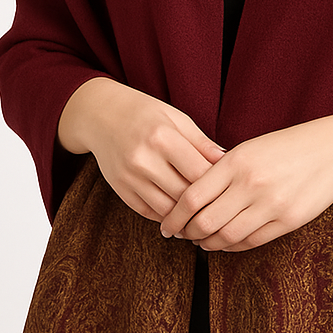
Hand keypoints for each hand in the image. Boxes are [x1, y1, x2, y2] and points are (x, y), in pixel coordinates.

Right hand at [57, 78, 224, 222]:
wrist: (102, 115)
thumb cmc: (146, 114)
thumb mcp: (177, 119)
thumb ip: (202, 143)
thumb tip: (229, 163)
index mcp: (162, 138)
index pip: (199, 173)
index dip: (218, 185)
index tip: (230, 191)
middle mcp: (143, 159)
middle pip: (184, 195)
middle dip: (205, 205)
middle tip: (222, 210)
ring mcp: (129, 177)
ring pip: (167, 210)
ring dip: (186, 217)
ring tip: (203, 218)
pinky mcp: (120, 189)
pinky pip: (148, 213)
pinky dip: (166, 217)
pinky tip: (180, 216)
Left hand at [159, 115, 332, 251]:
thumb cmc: (289, 147)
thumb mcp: (251, 148)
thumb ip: (222, 170)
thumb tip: (191, 197)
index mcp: (236, 162)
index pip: (192, 197)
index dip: (174, 216)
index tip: (167, 225)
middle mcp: (251, 184)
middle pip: (205, 222)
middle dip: (188, 234)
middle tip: (181, 236)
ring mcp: (271, 204)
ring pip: (226, 236)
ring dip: (208, 243)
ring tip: (202, 241)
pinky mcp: (289, 220)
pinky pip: (251, 241)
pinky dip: (233, 246)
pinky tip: (226, 242)